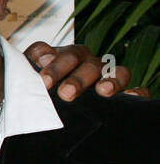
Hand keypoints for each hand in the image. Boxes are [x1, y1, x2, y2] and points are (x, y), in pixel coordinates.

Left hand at [23, 42, 148, 99]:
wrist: (47, 109)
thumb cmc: (39, 91)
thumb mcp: (28, 77)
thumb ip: (30, 64)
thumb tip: (44, 57)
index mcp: (67, 57)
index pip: (63, 55)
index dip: (55, 66)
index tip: (44, 82)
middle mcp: (89, 64)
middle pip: (88, 64)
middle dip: (77, 78)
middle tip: (66, 93)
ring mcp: (108, 77)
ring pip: (115, 71)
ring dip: (111, 80)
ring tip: (103, 91)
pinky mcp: (123, 93)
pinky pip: (136, 90)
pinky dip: (136, 92)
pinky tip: (129, 97)